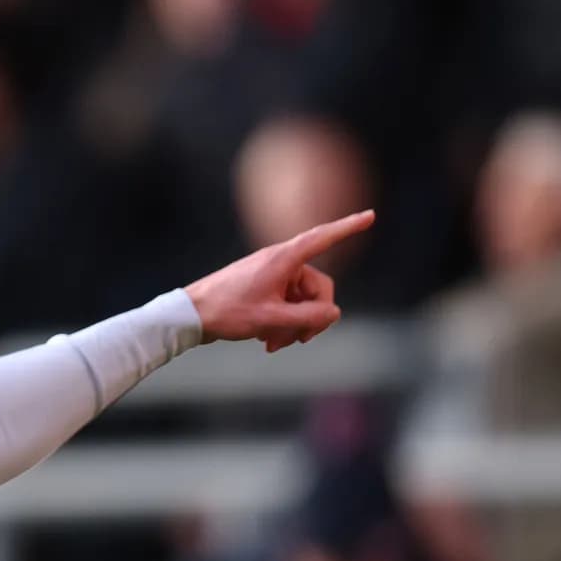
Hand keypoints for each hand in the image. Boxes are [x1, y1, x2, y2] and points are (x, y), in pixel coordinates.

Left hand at [184, 210, 374, 352]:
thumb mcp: (271, 319)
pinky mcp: (262, 288)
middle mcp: (279, 262)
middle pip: (317, 287)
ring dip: (293, 325)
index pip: (323, 238)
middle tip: (298, 341)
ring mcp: (270, 275)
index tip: (371, 216)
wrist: (189, 316)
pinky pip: (285, 304)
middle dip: (311, 316)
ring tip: (273, 345)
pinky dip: (281, 323)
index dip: (349, 227)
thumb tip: (334, 313)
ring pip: (300, 300)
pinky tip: (266, 341)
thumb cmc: (226, 312)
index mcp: (283, 259)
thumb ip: (308, 317)